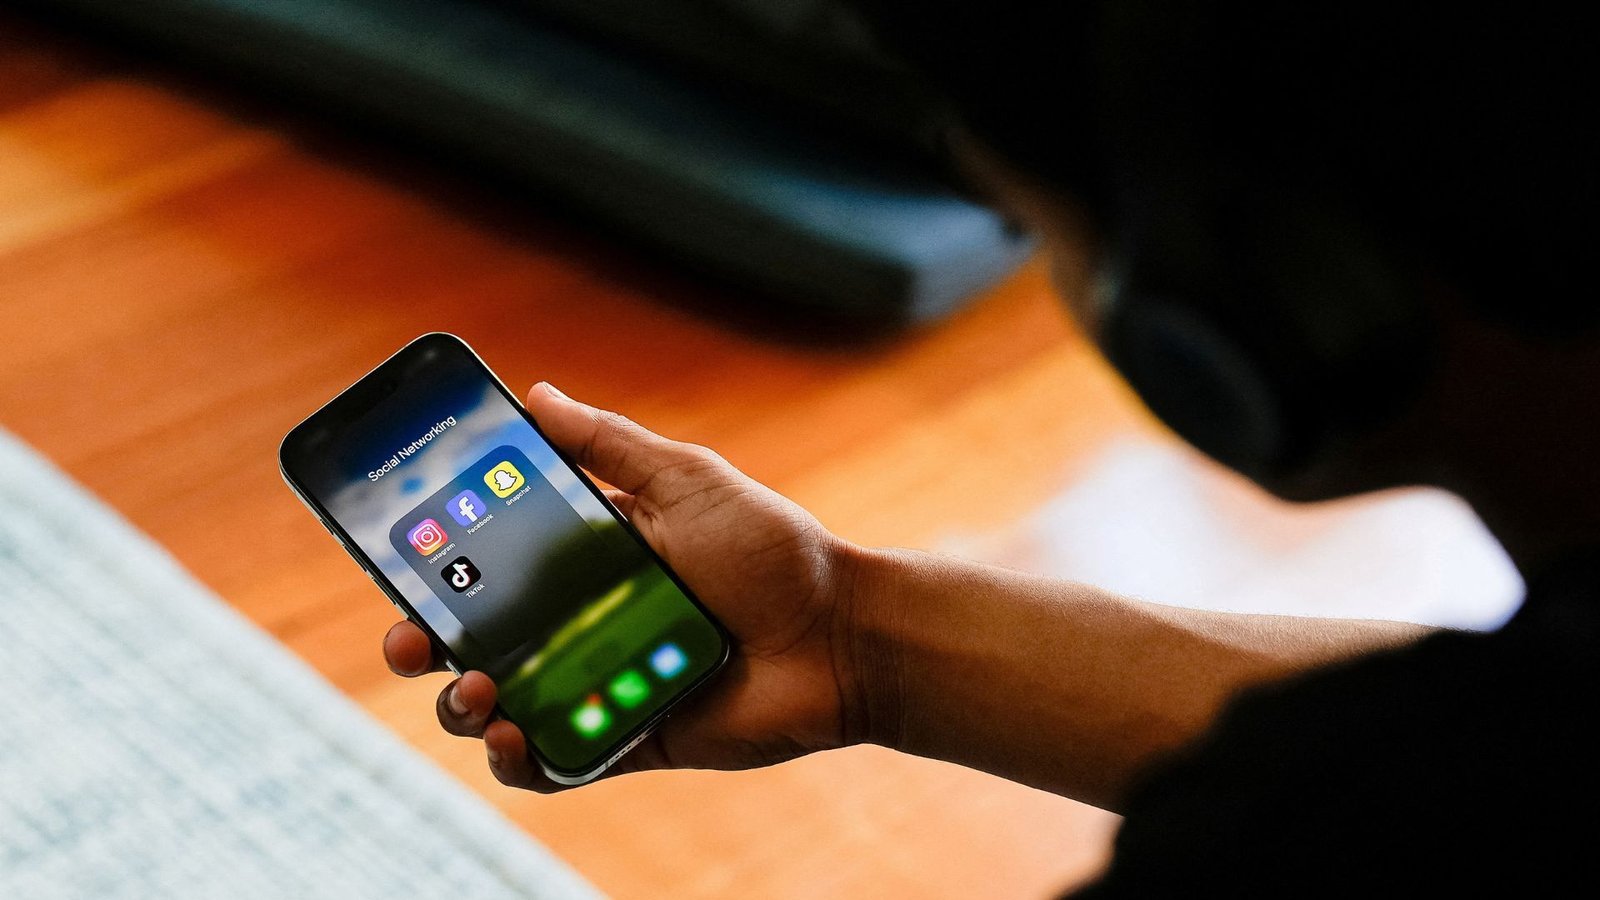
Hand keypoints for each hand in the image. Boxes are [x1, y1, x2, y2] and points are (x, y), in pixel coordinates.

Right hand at [383, 382, 865, 791]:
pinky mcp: (623, 740)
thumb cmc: (773, 551)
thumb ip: (610, 445)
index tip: (393, 552)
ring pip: (496, 705)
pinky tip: (511, 735)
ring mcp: (595, 684)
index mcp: (586, 558)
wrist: (842, 635)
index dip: (433, 562)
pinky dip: (518, 759)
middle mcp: (579, 622)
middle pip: (472, 638)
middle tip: (410, 635)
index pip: (487, 560)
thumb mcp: (688, 480)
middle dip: (422, 640)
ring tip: (476, 687)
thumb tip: (533, 393)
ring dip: (462, 702)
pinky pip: (551, 762)